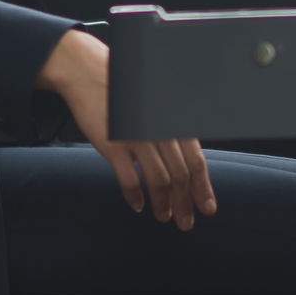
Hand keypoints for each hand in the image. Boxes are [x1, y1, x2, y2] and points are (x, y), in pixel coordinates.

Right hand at [35, 27, 216, 229]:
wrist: (88, 72)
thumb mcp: (153, 108)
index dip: (203, 188)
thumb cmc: (122, 91)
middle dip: (186, 203)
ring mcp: (137, 138)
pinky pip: (129, 179)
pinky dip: (135, 196)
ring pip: (159, 181)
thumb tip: (182, 165)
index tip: (207, 208)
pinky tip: (137, 205)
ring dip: (163, 203)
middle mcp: (160, 130)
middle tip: (185, 222)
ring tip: (164, 217)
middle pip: (181, 175)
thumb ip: (169, 132)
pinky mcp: (113, 145)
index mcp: (173, 120)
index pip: (196, 161)